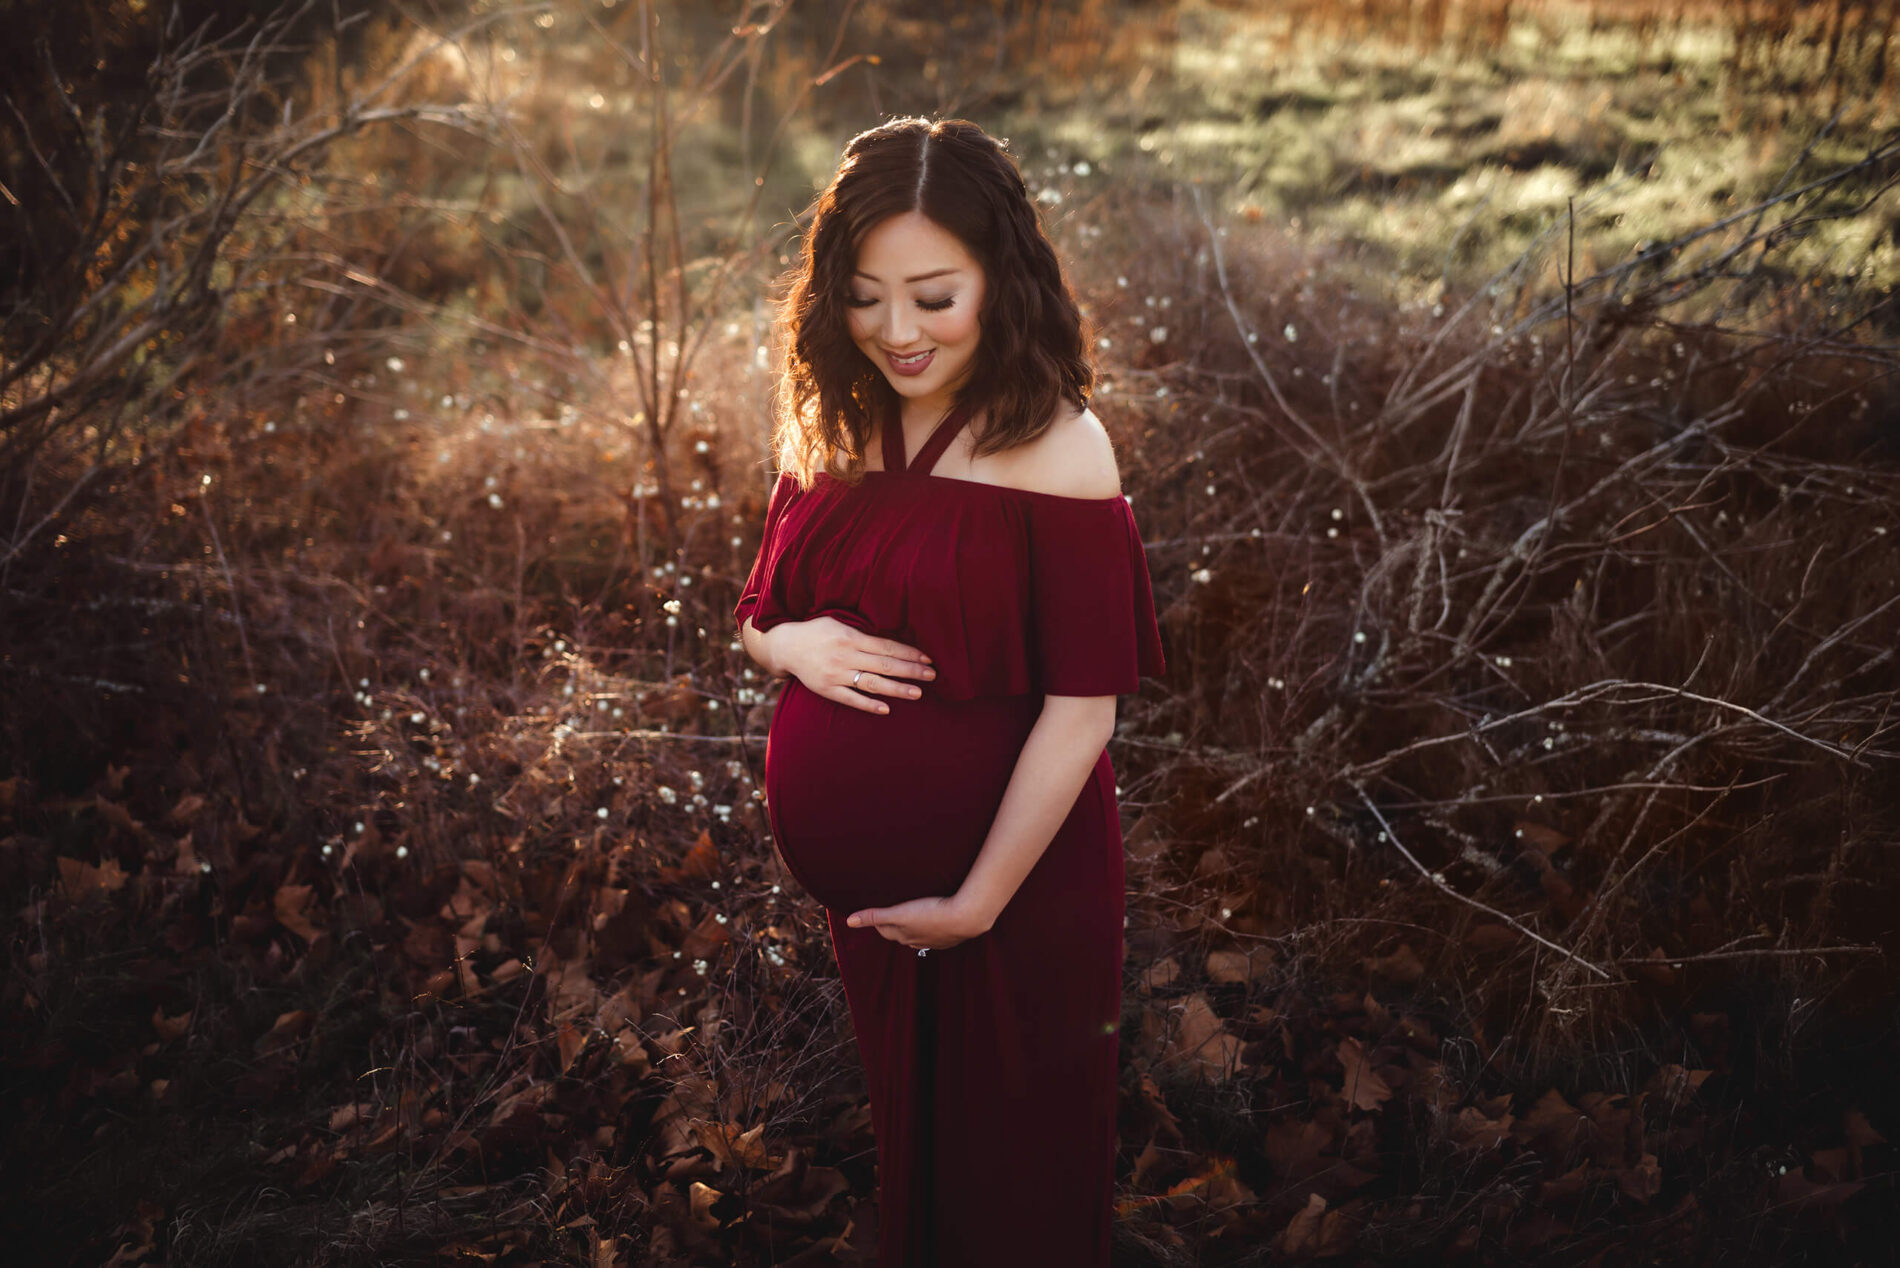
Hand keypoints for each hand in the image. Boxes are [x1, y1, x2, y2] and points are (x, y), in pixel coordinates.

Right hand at [765, 615, 935, 714]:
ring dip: (896, 689)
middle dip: (910, 670)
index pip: (886, 646)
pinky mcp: (827, 689)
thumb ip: (863, 633)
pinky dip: (868, 704)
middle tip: (932, 675)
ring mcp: (836, 674)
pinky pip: (850, 699)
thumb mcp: (840, 623)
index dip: (909, 652)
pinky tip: (886, 709)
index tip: (928, 658)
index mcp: (851, 637)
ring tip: (917, 693)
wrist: (786, 646)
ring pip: (871, 683)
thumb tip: (892, 641)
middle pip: (884, 664)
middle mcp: (845, 656)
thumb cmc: (818, 632)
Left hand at [843, 894, 993, 951]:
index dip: (879, 921)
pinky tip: (935, 922)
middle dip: (894, 925)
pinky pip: (935, 935)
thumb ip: (875, 916)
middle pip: (900, 934)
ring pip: (919, 935)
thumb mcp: (899, 913)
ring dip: (914, 928)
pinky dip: (931, 929)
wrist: (966, 918)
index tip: (875, 913)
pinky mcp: (949, 936)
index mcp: (904, 935)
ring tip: (912, 917)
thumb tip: (849, 921)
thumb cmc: (931, 913)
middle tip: (891, 913)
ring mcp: (935, 940)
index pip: (885, 929)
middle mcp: (917, 941)